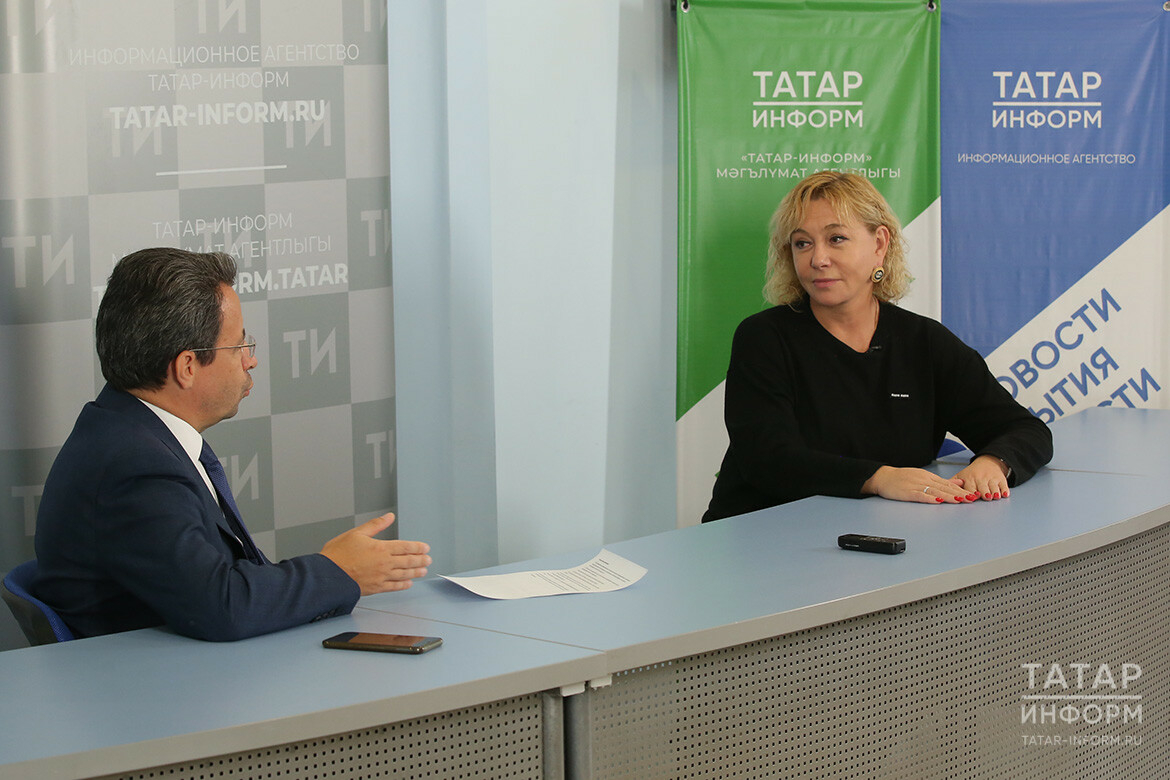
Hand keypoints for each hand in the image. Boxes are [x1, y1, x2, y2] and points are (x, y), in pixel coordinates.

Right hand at [321, 513, 431, 595]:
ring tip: (423, 571)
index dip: (417, 547)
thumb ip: (376, 525)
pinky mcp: (375, 588)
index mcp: (381, 548)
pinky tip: (408, 583)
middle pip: (408, 561)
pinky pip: (394, 587)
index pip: (405, 547)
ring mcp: (381, 577)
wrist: (327, 575)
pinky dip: (403, 585)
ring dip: (415, 572)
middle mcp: (384, 563)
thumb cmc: (338, 555)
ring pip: (403, 574)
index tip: (426, 548)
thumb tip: (389, 517)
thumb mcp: (356, 533)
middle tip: (428, 559)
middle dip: (420, 560)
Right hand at [861, 465, 977, 503]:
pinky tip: (937, 501)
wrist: (883, 477)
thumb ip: (940, 480)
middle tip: (971, 498)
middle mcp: (924, 480)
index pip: (947, 483)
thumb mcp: (923, 475)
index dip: (960, 489)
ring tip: (959, 500)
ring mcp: (916, 486)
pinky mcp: (907, 492)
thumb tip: (958, 482)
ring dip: (948, 496)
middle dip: (958, 494)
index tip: (972, 494)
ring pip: (935, 492)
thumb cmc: (901, 478)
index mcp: (928, 476)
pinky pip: (920, 496)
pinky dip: (929, 498)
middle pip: (944, 488)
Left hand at [952, 455, 1010, 500]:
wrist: (988, 462)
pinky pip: (1003, 485)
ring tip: (995, 496)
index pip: (970, 488)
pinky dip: (1004, 490)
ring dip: (994, 492)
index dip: (971, 493)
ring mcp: (991, 479)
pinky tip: (1004, 494)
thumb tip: (941, 491)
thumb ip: (952, 484)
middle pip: (982, 488)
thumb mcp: (960, 476)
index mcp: (969, 479)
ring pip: (993, 487)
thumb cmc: (972, 473)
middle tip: (985, 497)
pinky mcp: (1001, 479)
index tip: (972, 497)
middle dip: (984, 492)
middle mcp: (981, 478)